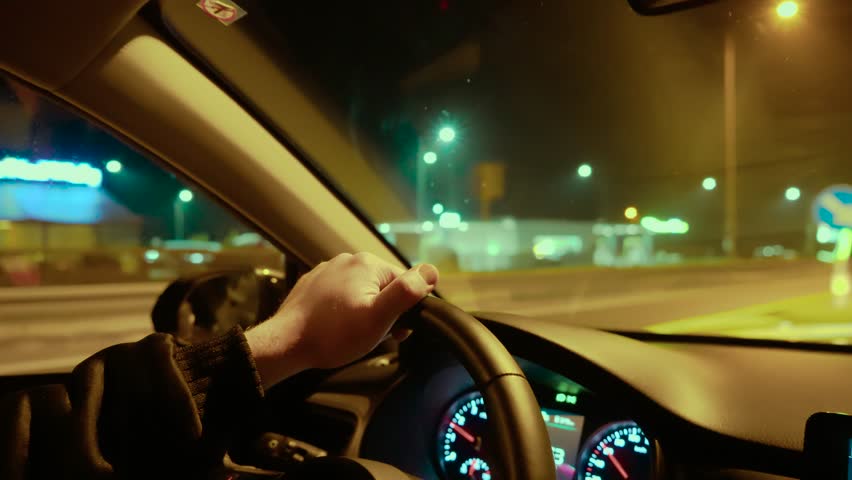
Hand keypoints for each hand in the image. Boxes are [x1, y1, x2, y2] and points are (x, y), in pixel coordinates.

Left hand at [246, 252, 438, 386]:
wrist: (286, 344)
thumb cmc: (333, 335)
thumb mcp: (379, 317)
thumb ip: (407, 293)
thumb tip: (431, 272)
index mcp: (368, 264)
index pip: (405, 284)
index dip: (404, 311)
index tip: (393, 330)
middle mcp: (348, 260)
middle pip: (383, 288)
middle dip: (383, 312)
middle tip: (370, 335)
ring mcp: (328, 271)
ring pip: (362, 293)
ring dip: (364, 313)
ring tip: (350, 334)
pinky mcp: (314, 284)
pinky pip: (341, 296)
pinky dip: (344, 312)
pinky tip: (336, 329)